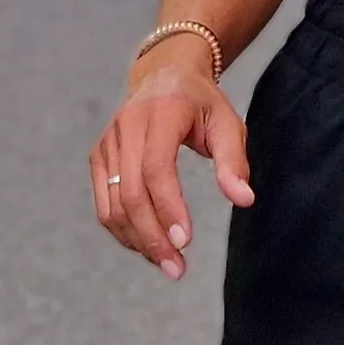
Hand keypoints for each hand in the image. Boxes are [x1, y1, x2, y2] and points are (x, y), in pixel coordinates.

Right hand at [87, 41, 253, 280]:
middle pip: (130, 193)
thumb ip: (234, 161)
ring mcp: (107, 143)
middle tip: (177, 270)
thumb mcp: (227, 123)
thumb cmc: (201, 104)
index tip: (186, 243)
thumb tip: (244, 200)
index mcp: (160, 114)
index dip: (168, 209)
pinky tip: (147, 245)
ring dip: (137, 240)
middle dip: (152, 237)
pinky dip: (124, 230)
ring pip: (113, 205)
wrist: (163, 75)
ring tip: (166, 263)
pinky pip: (105, 204)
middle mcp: (126, 127)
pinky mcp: (98, 157)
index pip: (156, 169)